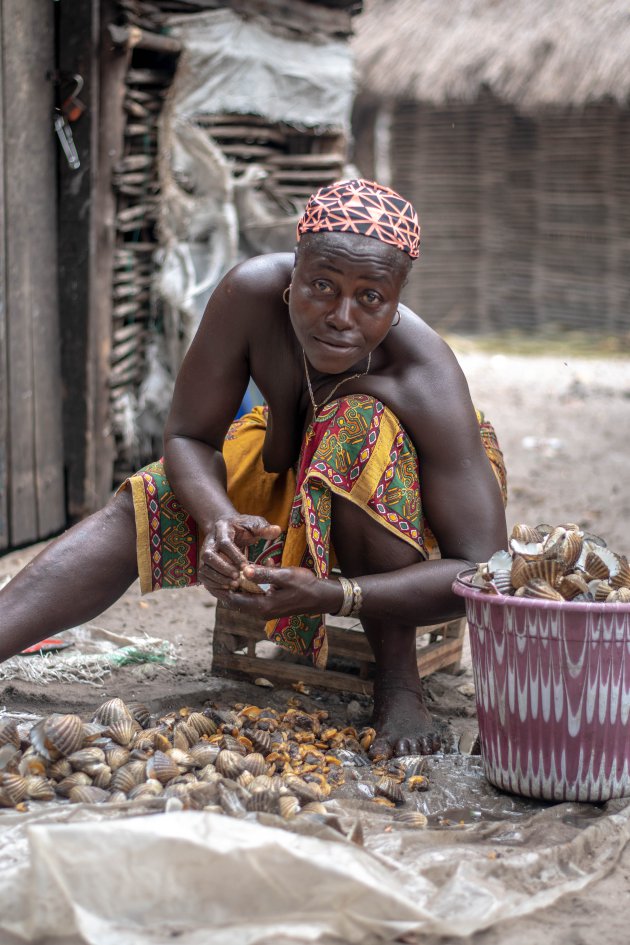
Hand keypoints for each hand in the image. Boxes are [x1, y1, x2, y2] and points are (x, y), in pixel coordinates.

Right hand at [198, 515, 280, 596]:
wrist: (225, 527)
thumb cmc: (242, 527)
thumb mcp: (253, 524)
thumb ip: (264, 528)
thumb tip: (277, 530)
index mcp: (222, 529)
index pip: (224, 543)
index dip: (234, 556)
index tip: (246, 566)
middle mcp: (209, 541)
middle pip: (209, 556)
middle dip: (223, 568)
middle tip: (237, 578)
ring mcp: (203, 553)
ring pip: (204, 568)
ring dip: (217, 578)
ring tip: (233, 585)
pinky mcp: (203, 564)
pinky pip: (203, 576)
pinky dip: (213, 584)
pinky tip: (226, 589)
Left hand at [220, 563, 342, 620]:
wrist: (321, 597)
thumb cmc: (305, 585)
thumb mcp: (285, 576)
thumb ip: (264, 574)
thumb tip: (245, 570)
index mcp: (262, 606)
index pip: (233, 599)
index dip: (222, 588)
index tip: (214, 574)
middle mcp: (261, 611)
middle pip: (235, 601)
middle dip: (226, 587)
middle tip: (216, 571)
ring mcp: (265, 610)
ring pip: (243, 599)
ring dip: (236, 586)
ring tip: (227, 571)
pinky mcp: (270, 606)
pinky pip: (252, 597)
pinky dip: (247, 587)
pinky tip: (249, 572)